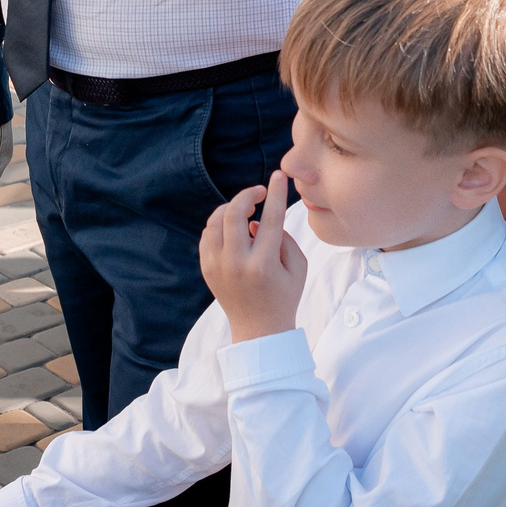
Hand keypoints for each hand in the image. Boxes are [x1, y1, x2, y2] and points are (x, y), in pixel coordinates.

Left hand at [200, 171, 307, 342]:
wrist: (258, 331)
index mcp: (264, 264)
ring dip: (231, 208)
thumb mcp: (298, 268)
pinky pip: (207, 235)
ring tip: (247, 212)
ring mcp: (218, 267)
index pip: (271, 218)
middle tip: (259, 192)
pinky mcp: (207, 269)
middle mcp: (237, 264)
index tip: (278, 175)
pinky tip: (233, 227)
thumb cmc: (284, 297)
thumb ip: (284, 238)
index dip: (276, 193)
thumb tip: (257, 222)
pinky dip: (219, 224)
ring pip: (216, 221)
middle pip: (234, 213)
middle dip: (247, 195)